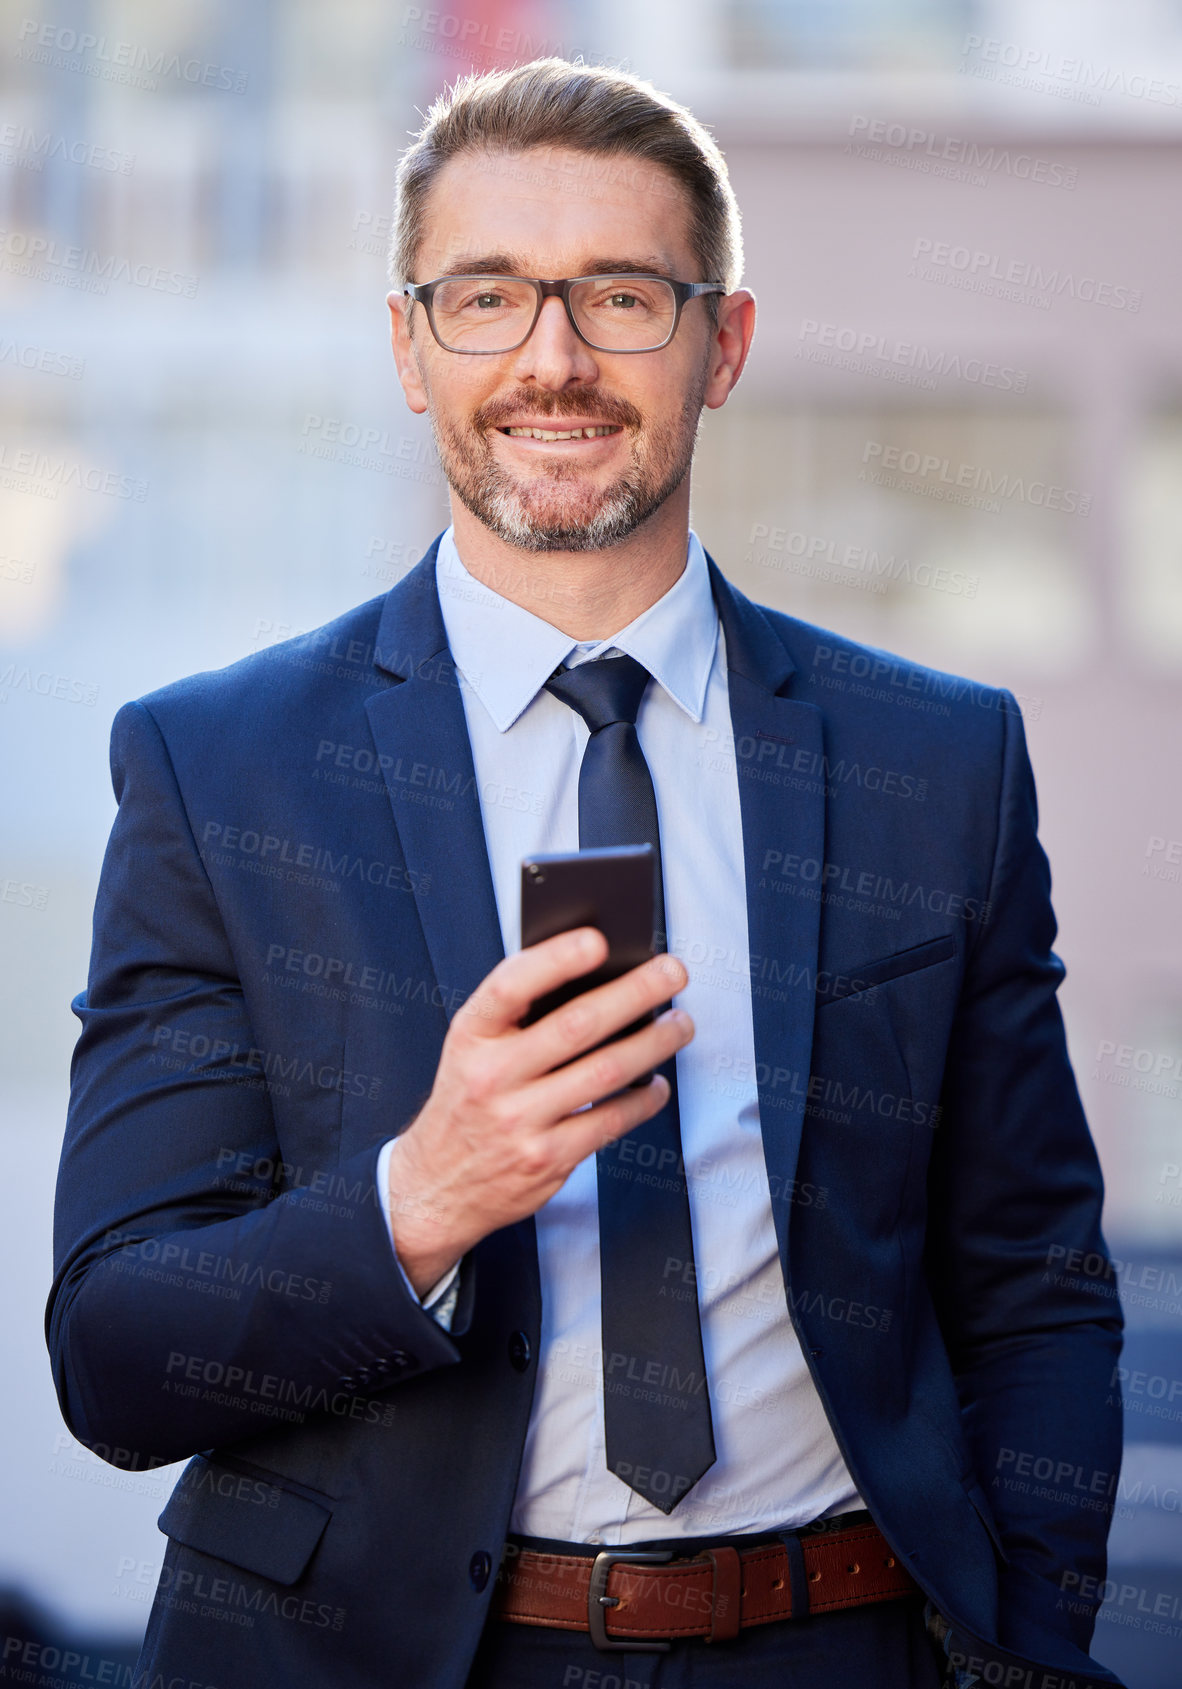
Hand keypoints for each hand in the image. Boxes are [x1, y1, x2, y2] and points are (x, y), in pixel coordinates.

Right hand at [385, 928, 692, 1293]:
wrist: (435, 1186)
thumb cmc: (467, 1101)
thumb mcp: (470, 1050)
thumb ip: (517, 1016)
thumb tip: (595, 976)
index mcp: (470, 1037)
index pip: (510, 986)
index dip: (555, 959)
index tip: (598, 940)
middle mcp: (491, 1077)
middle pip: (576, 1025)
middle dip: (635, 993)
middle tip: (672, 973)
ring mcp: (519, 1121)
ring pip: (605, 1071)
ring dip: (654, 1043)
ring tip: (680, 1024)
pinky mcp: (547, 1160)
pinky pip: (611, 1121)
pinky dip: (644, 1100)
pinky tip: (657, 1084)